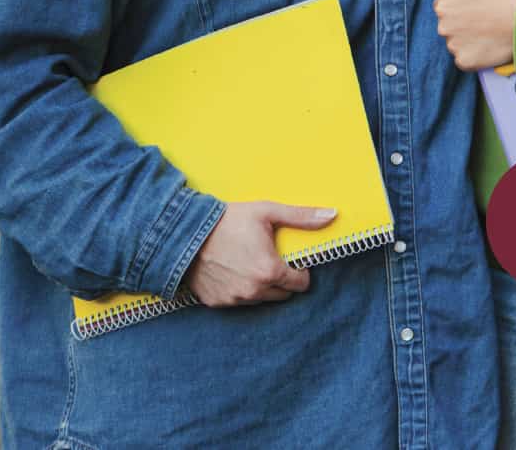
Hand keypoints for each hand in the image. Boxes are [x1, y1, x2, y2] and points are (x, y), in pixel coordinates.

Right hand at [187, 201, 331, 306]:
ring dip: (260, 286)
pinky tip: (230, 271)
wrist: (183, 233)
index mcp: (270, 271)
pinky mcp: (219, 303)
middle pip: (283, 294)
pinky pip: (239, 302)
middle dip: (280, 279)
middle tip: (266, 259)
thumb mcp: (265, 212)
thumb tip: (332, 215)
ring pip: (261, 299)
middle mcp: (255, 290)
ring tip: (246, 263)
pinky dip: (238, 290)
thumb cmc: (227, 220)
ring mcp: (236, 299)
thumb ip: (301, 217)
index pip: (301, 283)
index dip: (297, 270)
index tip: (287, 259)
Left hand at [421, 0, 515, 71]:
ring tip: (491, 28)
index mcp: (444, 5)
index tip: (481, 2)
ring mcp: (456, 46)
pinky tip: (490, 42)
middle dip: (466, 21)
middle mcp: (445, 27)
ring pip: (458, 41)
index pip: (446, 6)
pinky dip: (476, 53)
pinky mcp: (468, 62)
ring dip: (471, 37)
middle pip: (451, 24)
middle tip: (488, 15)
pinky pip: (466, 59)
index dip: (465, 3)